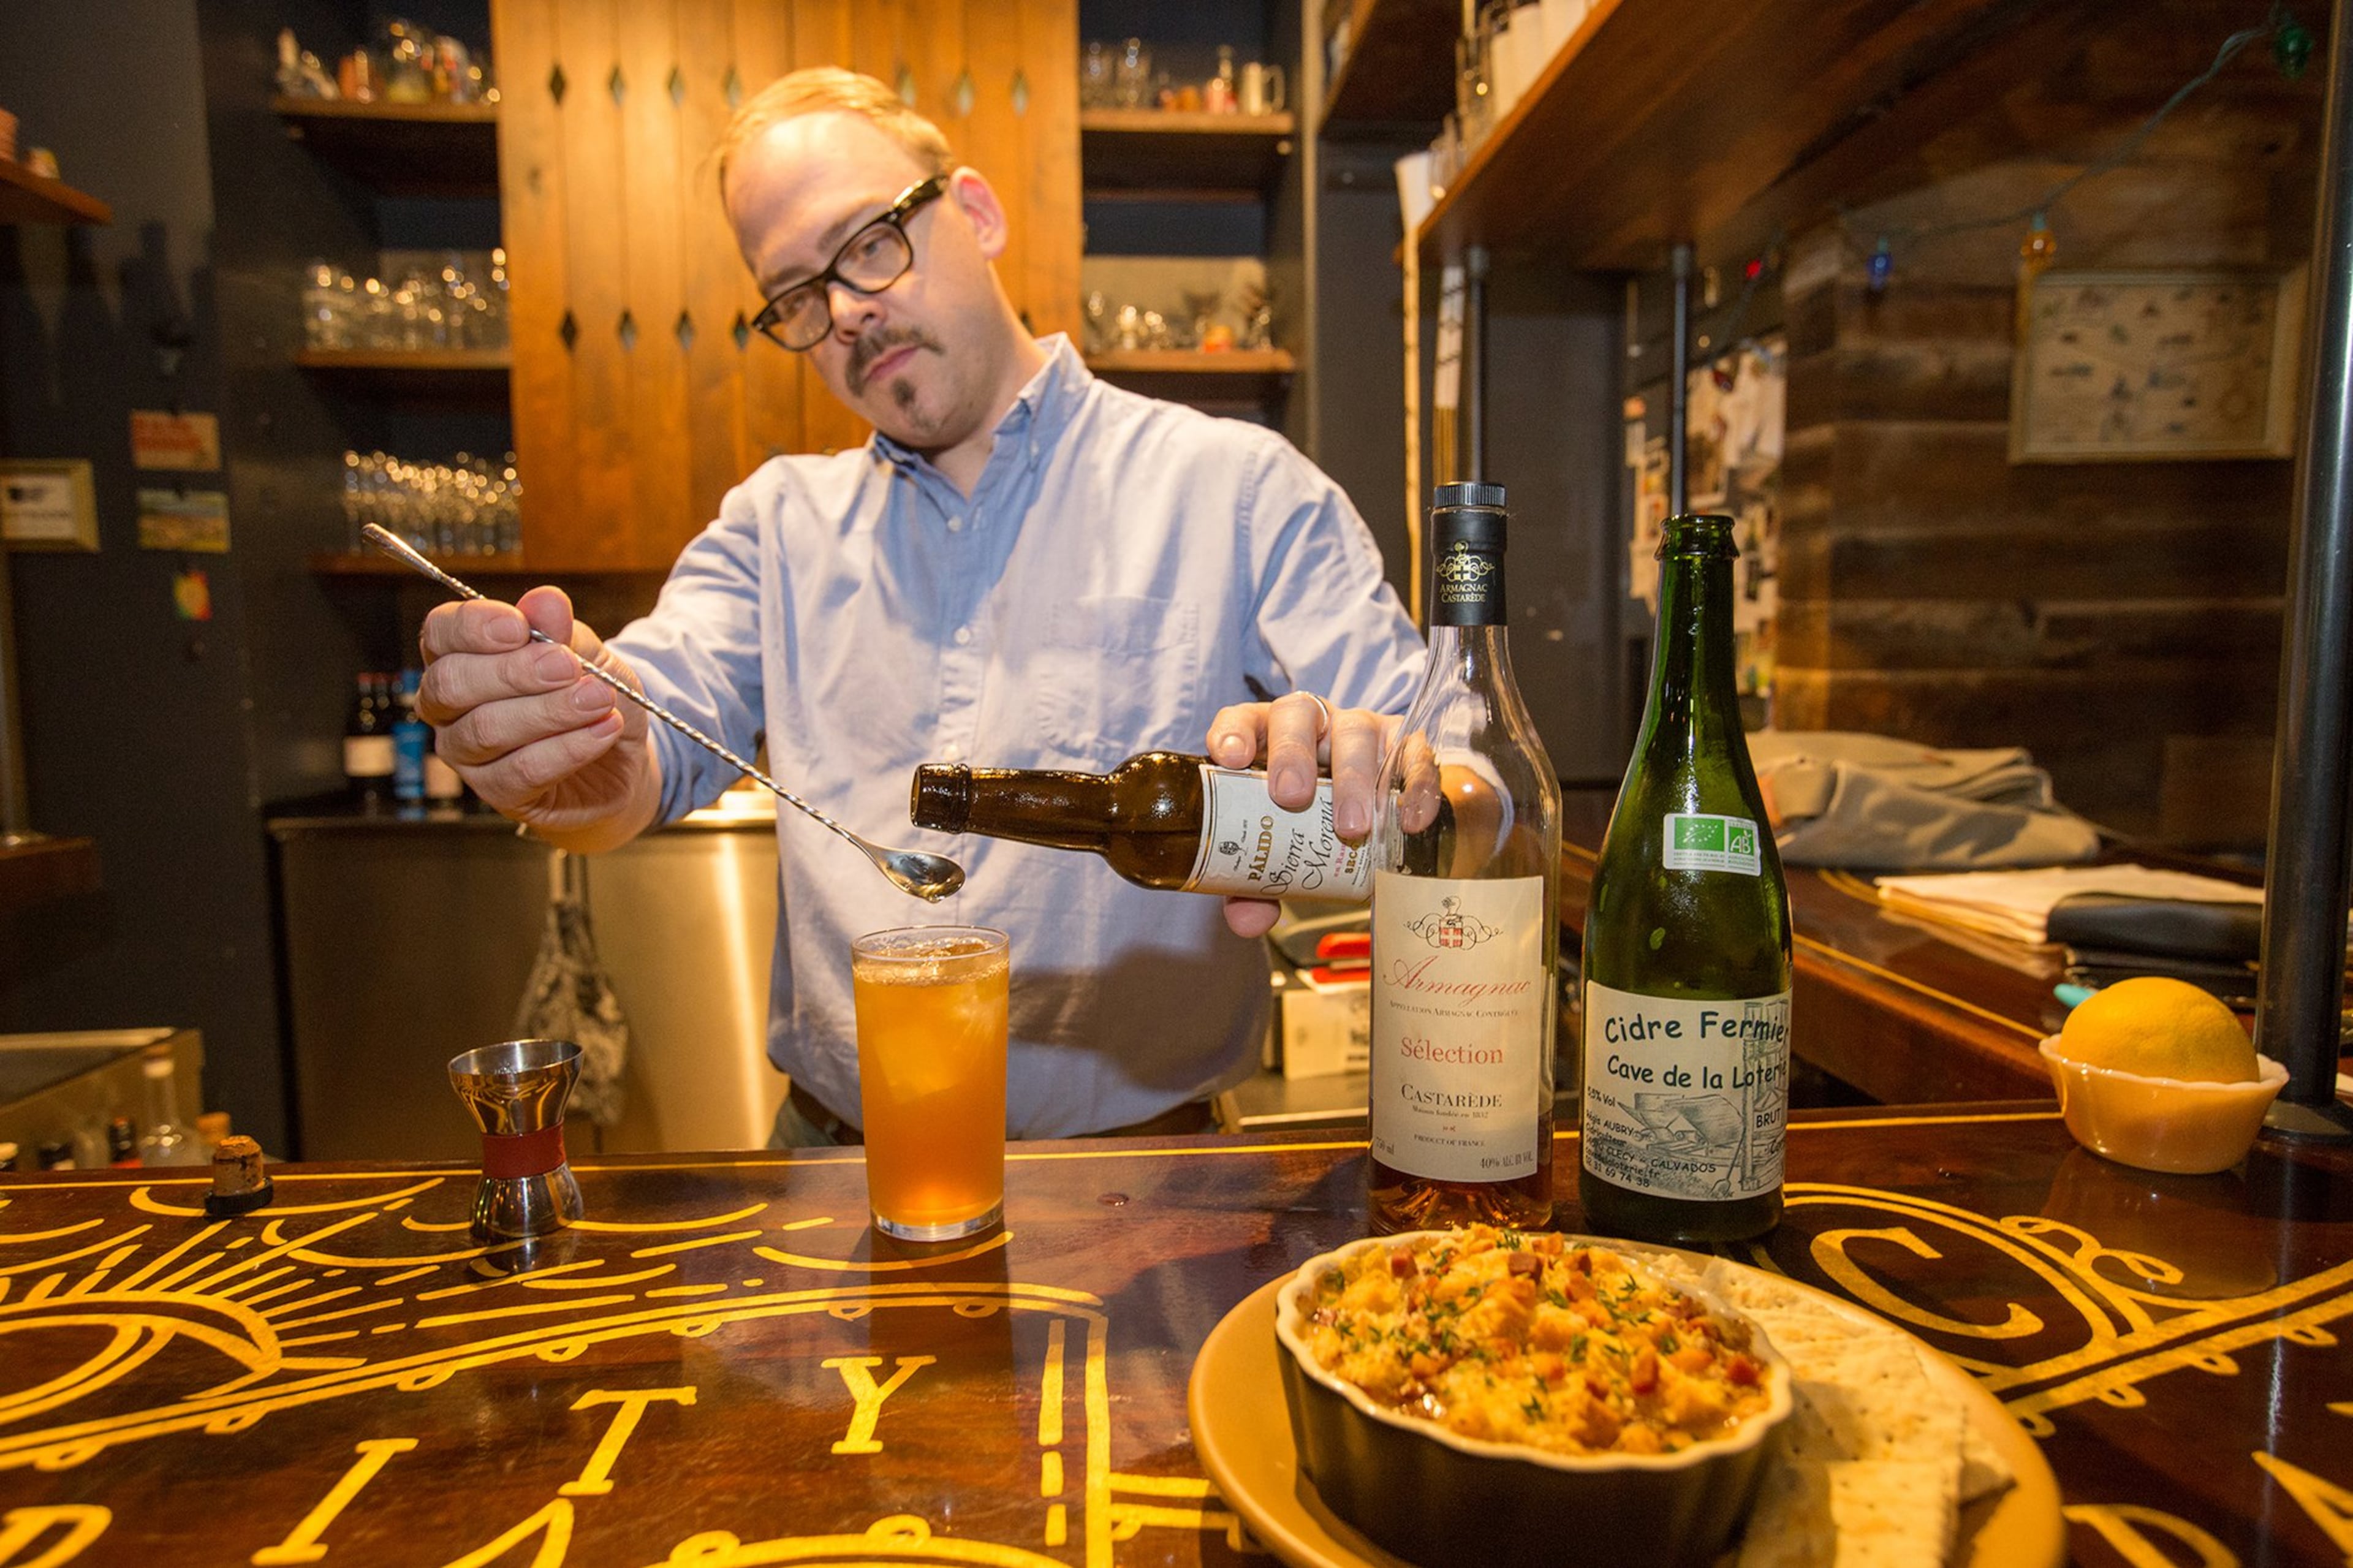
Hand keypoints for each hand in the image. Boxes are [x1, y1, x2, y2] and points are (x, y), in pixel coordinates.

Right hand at [416, 586, 657, 849]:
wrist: (617, 756)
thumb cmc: (589, 693)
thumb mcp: (586, 653)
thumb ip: (561, 630)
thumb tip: (545, 600)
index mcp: (460, 655)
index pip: (440, 633)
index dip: (472, 627)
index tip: (519, 626)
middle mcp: (449, 706)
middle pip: (452, 683)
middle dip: (513, 672)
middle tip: (567, 666)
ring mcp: (467, 753)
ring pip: (486, 730)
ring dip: (548, 712)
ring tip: (598, 699)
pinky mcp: (498, 793)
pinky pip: (522, 771)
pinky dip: (568, 748)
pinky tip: (603, 730)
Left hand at [1206, 691, 1397, 938]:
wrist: (1370, 817)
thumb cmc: (1305, 826)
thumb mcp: (1276, 852)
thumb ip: (1254, 885)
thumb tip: (1248, 921)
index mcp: (1267, 739)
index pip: (1244, 720)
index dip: (1234, 732)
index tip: (1230, 758)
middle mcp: (1312, 724)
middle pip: (1298, 715)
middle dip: (1292, 755)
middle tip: (1291, 798)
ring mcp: (1359, 728)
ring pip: (1355, 732)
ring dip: (1353, 779)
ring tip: (1352, 828)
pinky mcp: (1403, 743)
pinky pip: (1413, 753)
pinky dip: (1413, 785)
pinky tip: (1408, 822)